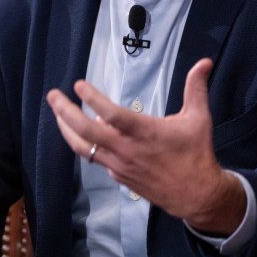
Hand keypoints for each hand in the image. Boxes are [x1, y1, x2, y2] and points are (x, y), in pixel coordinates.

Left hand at [46, 57, 244, 234]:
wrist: (196, 195)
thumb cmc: (196, 153)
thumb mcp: (199, 118)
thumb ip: (196, 88)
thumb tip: (204, 61)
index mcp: (144, 132)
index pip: (111, 114)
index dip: (93, 99)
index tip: (78, 85)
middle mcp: (126, 149)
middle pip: (85, 132)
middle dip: (65, 112)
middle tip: (52, 95)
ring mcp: (120, 165)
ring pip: (84, 148)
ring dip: (67, 130)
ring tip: (58, 114)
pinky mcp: (119, 177)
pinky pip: (97, 159)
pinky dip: (89, 145)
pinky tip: (86, 135)